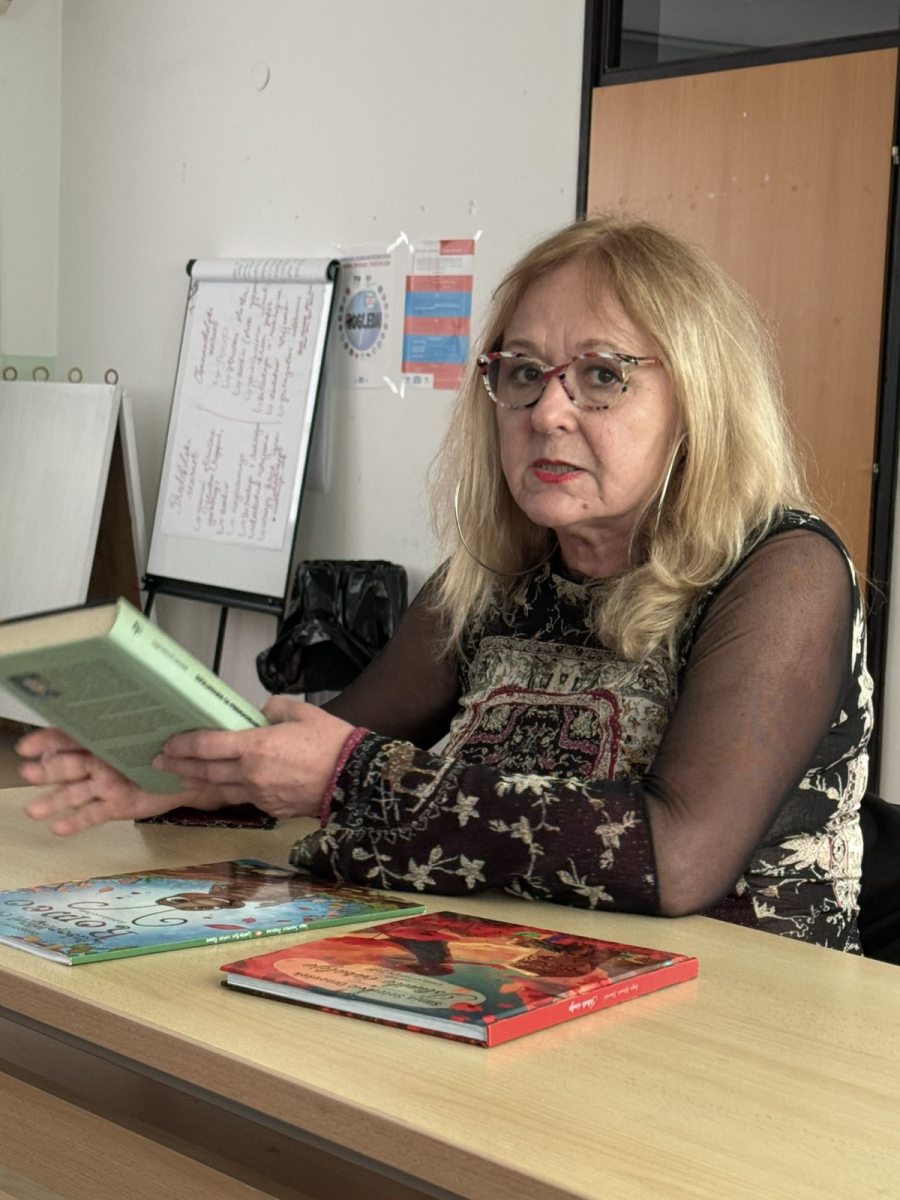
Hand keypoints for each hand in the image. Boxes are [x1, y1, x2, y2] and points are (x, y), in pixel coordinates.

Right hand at [16, 728, 203, 834]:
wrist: (192, 770)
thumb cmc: (173, 740)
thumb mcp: (159, 723)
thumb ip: (141, 716)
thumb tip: (139, 692)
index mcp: (107, 738)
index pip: (72, 736)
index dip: (49, 740)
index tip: (28, 746)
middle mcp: (101, 762)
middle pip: (68, 766)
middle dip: (46, 770)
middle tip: (28, 773)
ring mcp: (106, 785)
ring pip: (74, 793)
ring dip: (53, 800)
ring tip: (34, 809)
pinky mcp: (115, 806)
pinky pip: (92, 814)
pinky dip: (75, 822)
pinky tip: (57, 827)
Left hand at [153, 697, 355, 819]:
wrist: (355, 779)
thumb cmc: (332, 742)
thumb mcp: (303, 712)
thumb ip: (274, 709)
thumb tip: (260, 714)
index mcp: (257, 746)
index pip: (208, 746)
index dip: (183, 745)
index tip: (168, 743)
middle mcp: (252, 774)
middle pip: (205, 772)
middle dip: (179, 766)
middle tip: (160, 762)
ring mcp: (260, 794)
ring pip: (219, 790)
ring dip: (195, 784)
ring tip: (178, 777)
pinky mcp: (271, 808)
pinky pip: (241, 799)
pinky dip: (224, 793)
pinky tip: (217, 789)